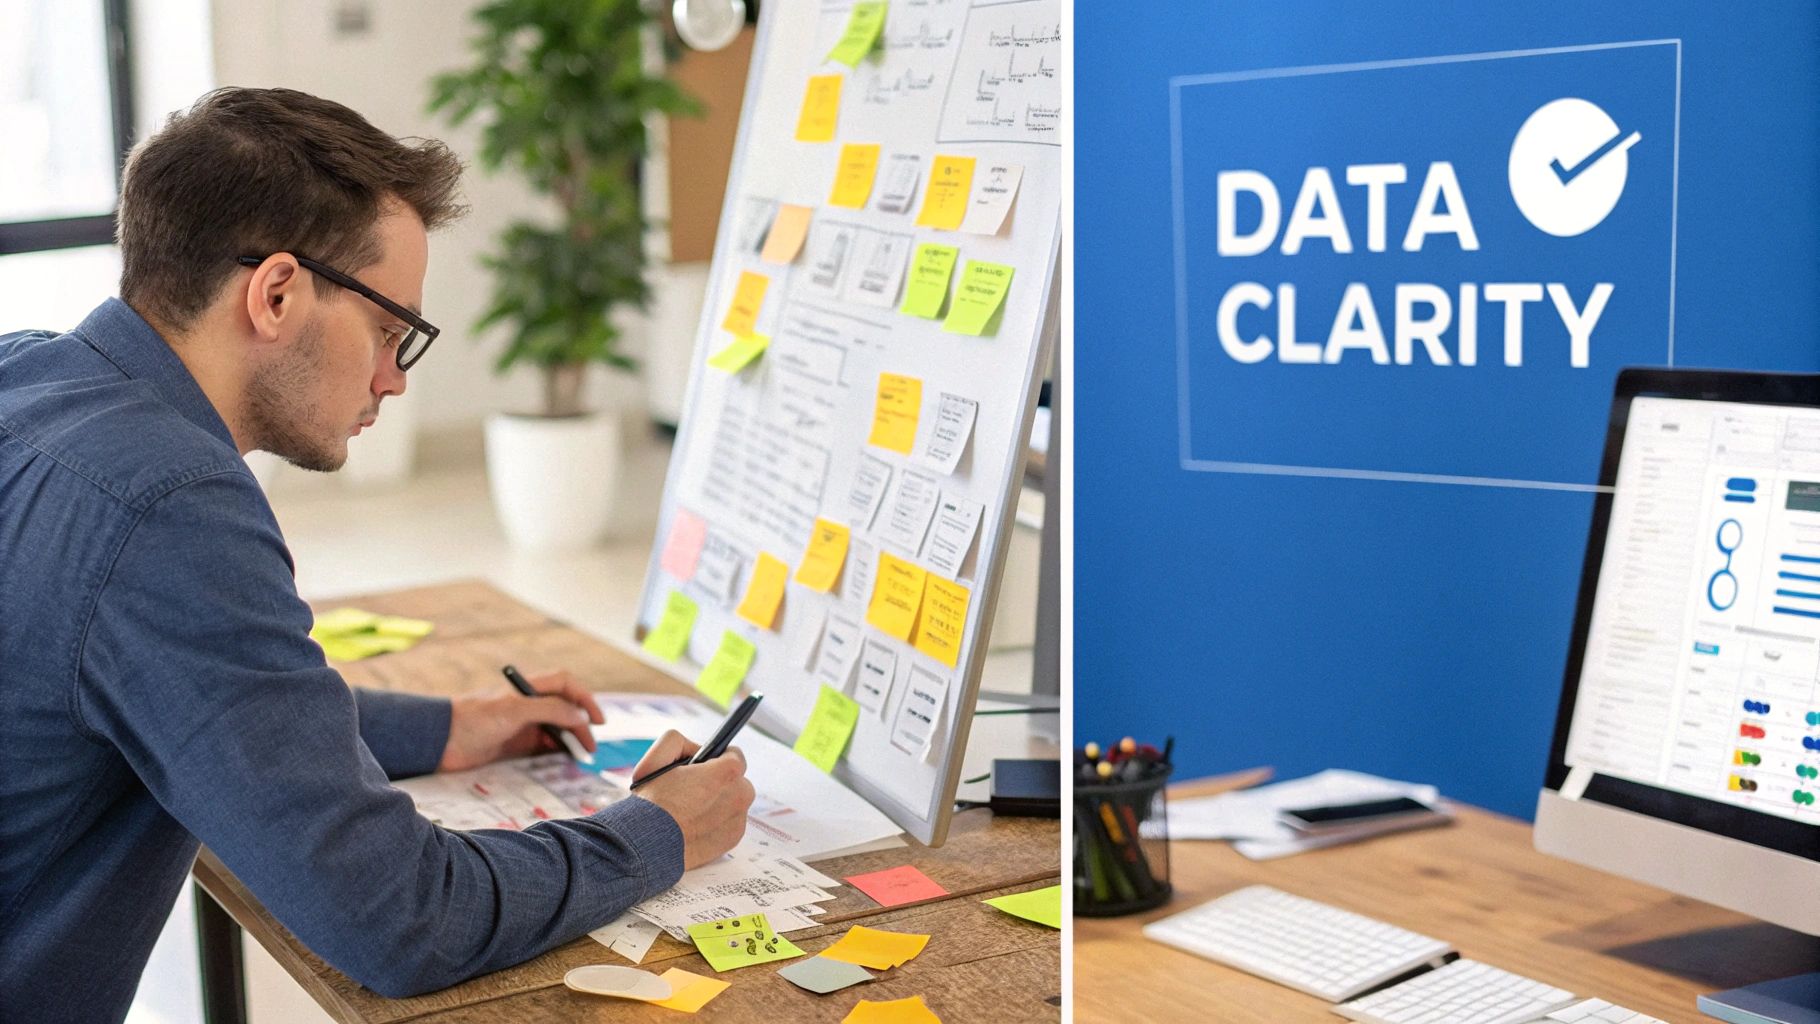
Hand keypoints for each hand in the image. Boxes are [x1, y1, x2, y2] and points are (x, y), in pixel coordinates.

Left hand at [437, 669, 601, 771]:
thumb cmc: (474, 718)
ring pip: (556, 729)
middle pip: (566, 709)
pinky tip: (562, 762)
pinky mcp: (514, 745)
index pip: (566, 685)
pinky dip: (556, 753)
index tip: (597, 721)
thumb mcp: (515, 710)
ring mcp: (522, 725)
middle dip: (581, 725)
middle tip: (590, 747)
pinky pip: (542, 747)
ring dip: (570, 741)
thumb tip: (581, 717)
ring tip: (580, 757)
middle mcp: (529, 704)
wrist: (440, 741)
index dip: (585, 699)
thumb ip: (551, 710)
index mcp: (529, 688)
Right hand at [631, 730, 753, 868]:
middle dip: (719, 782)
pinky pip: (730, 824)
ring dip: (719, 803)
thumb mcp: (657, 758)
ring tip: (691, 810)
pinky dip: (717, 823)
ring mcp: (738, 819)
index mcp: (728, 772)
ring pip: (733, 803)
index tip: (706, 765)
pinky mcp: (733, 839)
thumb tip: (696, 749)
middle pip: (736, 781)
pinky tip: (695, 825)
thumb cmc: (652, 803)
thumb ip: (680, 743)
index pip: (735, 755)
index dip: (718, 758)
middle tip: (693, 790)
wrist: (646, 846)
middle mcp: (741, 795)